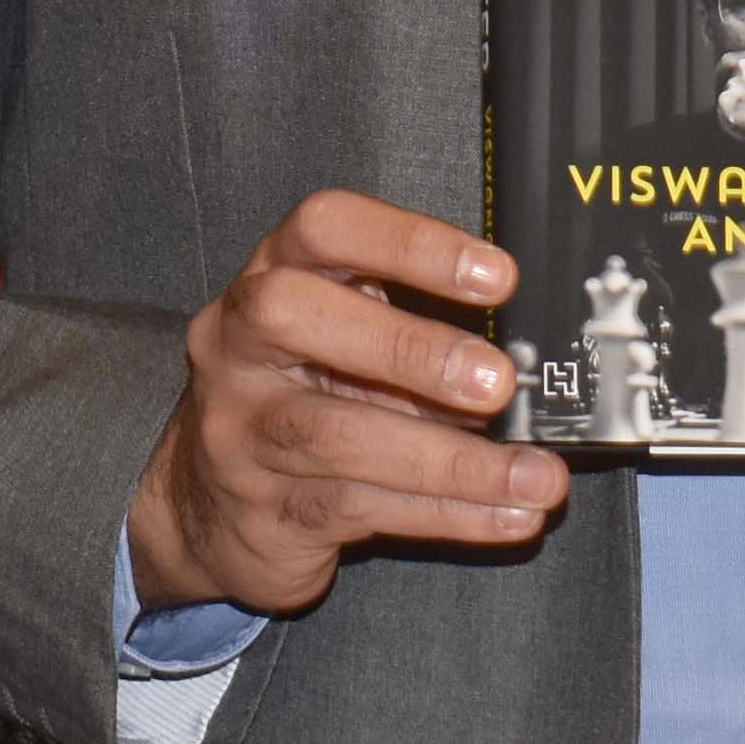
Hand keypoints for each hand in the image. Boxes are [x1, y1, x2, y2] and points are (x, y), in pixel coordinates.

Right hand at [124, 192, 563, 619]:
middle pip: (293, 315)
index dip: (409, 242)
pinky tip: (509, 515)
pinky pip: (361, 508)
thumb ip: (413, 342)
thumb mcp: (342, 349)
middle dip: (407, 346)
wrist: (208, 508)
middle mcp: (236, 345)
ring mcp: (238, 430)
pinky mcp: (262, 509)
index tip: (497, 277)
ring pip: (336, 437)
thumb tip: (530, 370)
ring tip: (537, 477)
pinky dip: (449, 514)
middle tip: (499, 383)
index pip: (322, 228)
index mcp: (268, 280)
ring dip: (453, 460)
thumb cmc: (299, 404)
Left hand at [714, 46, 744, 163]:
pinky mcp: (726, 105)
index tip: (739, 86)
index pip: (730, 61)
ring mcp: (732, 86)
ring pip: (725, 100)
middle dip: (726, 89)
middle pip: (722, 78)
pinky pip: (723, 118)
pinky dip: (734, 125)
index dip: (731, 74)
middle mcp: (741, 68)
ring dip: (735, 110)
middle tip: (739, 104)